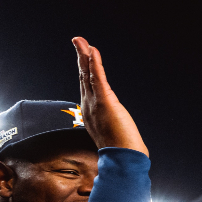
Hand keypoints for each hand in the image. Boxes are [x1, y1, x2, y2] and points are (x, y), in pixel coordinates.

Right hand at [72, 37, 147, 156]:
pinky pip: (98, 79)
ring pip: (88, 75)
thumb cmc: (121, 152)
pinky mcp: (105, 102)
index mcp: (91, 112)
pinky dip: (95, 64)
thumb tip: (121, 133)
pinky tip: (93, 52)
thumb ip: (113, 127)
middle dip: (81, 58)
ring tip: (81, 41)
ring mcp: (95, 104)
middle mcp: (89, 106)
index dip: (85, 69)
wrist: (123, 160)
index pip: (87, 86)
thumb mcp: (114, 134)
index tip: (86, 56)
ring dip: (85, 56)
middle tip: (78, 41)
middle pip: (84, 77)